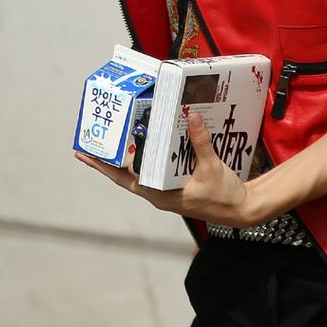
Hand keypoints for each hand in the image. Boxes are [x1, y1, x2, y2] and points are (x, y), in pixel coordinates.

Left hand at [74, 111, 251, 225]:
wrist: (241, 208)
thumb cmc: (224, 195)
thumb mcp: (211, 166)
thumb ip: (200, 142)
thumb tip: (191, 117)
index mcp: (159, 194)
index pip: (123, 179)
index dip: (103, 166)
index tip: (85, 154)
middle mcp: (158, 193)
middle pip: (126, 173)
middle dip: (110, 157)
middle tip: (94, 137)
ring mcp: (165, 189)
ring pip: (140, 169)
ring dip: (128, 154)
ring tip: (115, 135)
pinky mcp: (174, 184)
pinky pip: (156, 167)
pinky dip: (149, 153)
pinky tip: (147, 140)